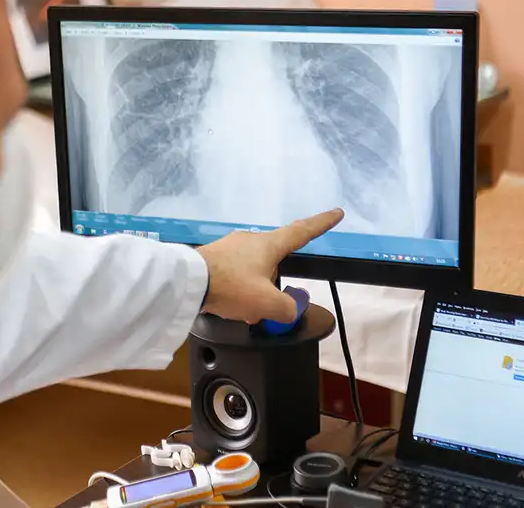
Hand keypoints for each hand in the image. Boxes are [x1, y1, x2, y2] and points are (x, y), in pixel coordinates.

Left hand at [196, 209, 344, 323]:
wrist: (188, 283)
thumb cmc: (231, 287)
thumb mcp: (266, 304)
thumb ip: (286, 308)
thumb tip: (290, 309)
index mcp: (269, 245)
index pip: (302, 231)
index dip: (321, 223)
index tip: (335, 213)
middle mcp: (251, 240)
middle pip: (275, 259)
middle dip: (273, 283)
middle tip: (265, 306)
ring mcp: (231, 246)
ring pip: (253, 270)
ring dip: (254, 290)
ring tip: (244, 311)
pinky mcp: (215, 256)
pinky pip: (235, 273)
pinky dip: (238, 289)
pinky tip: (230, 305)